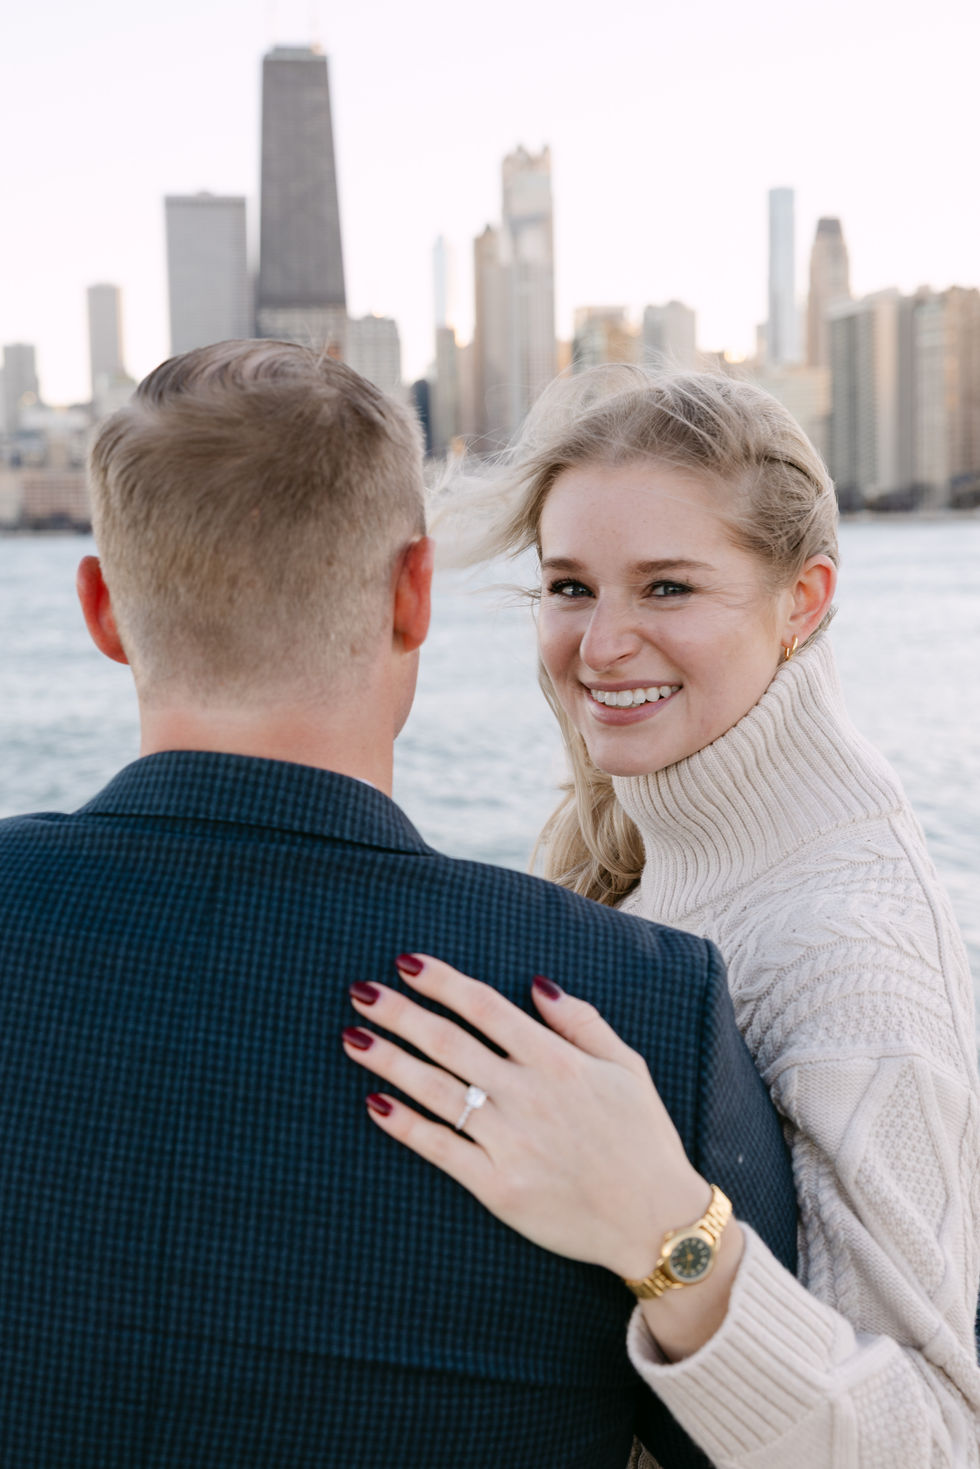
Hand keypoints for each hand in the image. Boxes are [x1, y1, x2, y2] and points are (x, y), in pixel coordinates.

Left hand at [341, 954, 709, 1282]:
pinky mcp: (497, 1186)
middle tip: (361, 991)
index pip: (487, 1008)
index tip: (407, 964)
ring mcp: (510, 1141)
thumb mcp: (628, 1068)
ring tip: (353, 1037)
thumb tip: (537, 983)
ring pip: (436, 1091)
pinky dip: (404, 1124)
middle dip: (400, 1013)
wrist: (655, 1221)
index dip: (443, 982)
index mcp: (559, 1062)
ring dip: (389, 1061)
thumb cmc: (644, 1139)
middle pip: (449, 1042)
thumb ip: (582, 1022)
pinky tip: (374, 1103)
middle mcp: (529, 1095)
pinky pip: (440, 1148)